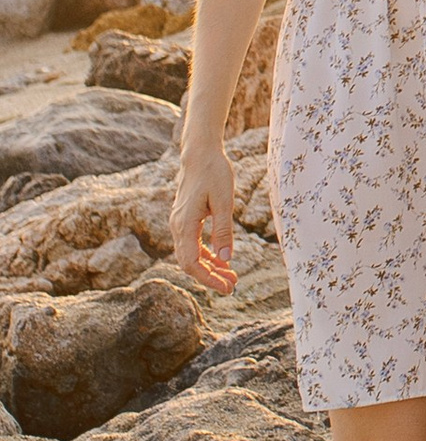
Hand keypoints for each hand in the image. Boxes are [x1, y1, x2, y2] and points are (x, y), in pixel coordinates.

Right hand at [171, 138, 235, 294]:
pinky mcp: (185, 219)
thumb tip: (226, 259)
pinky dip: (206, 255)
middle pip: (189, 263)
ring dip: (209, 267)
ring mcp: (179, 223)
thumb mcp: (224, 201)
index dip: (208, 279)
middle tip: (232, 286)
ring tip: (231, 275)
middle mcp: (178, 227)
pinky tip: (222, 260)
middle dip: (210, 277)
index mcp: (185, 224)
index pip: (191, 263)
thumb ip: (223, 231)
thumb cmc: (213, 172)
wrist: (200, 153)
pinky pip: (193, 245)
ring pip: (191, 255)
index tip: (226, 287)